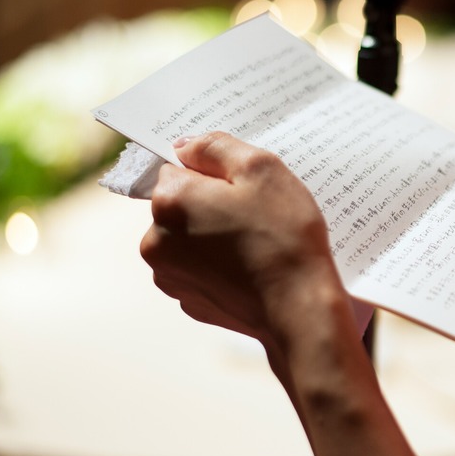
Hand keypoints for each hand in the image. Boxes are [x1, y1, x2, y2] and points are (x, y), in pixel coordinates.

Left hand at [140, 132, 351, 351]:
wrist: (299, 308)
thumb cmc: (284, 236)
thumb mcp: (261, 169)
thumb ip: (215, 147)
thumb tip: (184, 146)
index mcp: (169, 201)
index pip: (178, 166)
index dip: (213, 172)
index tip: (243, 188)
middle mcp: (155, 239)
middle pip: (180, 204)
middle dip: (211, 205)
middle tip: (254, 216)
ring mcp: (170, 276)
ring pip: (188, 238)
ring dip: (213, 236)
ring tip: (254, 245)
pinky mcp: (189, 301)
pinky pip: (200, 270)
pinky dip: (220, 266)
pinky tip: (250, 270)